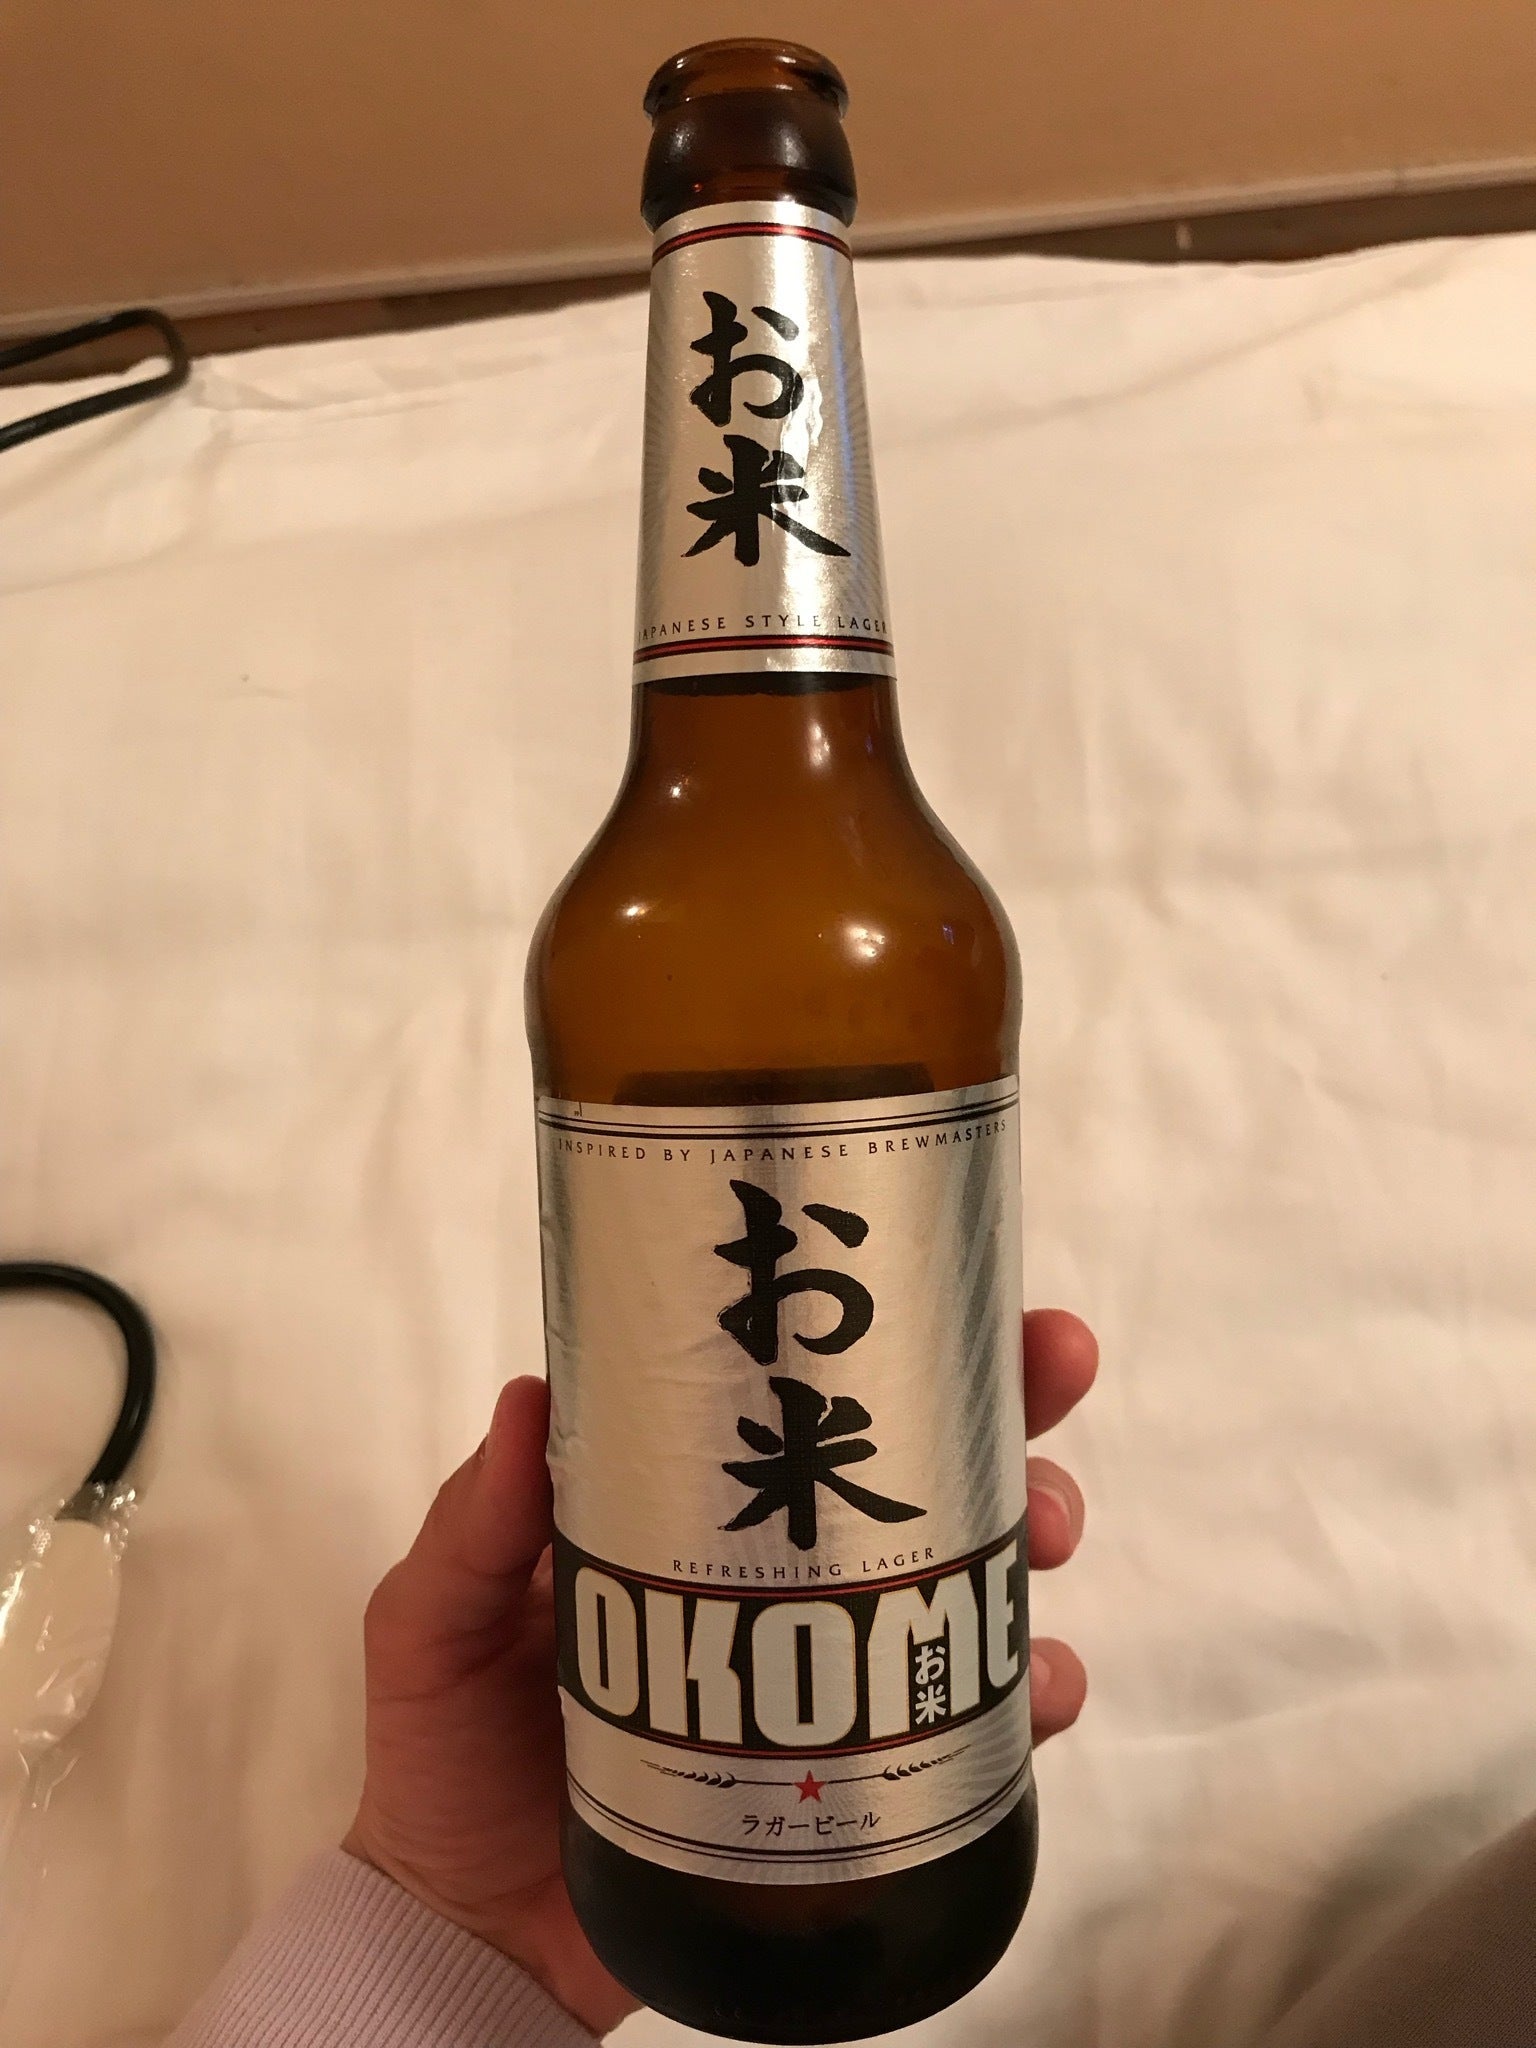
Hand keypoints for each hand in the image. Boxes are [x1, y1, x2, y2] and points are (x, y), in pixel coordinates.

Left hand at [344, 1309, 1095, 2033]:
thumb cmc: (444, 1755)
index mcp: (685, 1506)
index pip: (795, 1391)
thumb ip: (474, 1528)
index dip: (883, 1330)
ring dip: (1029, 1533)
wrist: (475, 1936)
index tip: (958, 1284)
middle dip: (1003, 1408)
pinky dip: (1029, 1696)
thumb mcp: (432, 1624)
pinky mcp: (856, 1774)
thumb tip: (529, 1397)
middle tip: (1050, 1381)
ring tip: (1046, 1540)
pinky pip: (969, 1722)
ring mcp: (825, 1669)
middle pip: (915, 1462)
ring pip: (964, 1571)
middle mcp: (775, 1570)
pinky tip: (1045, 1688)